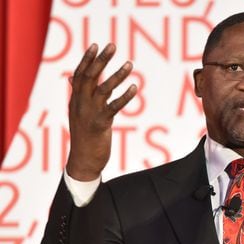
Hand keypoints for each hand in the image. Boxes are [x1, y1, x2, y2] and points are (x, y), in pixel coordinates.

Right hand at [66, 43, 136, 180]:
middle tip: (112, 45)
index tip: (96, 45)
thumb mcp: (78, 113)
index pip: (79, 74)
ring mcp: (89, 113)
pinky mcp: (100, 124)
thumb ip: (78, 94)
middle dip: (101, 60)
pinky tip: (135, 87)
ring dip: (117, 75)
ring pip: (103, 89)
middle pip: (89, 77)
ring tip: (130, 64)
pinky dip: (124, 96)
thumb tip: (72, 78)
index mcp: (75, 100)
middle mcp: (80, 104)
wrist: (83, 162)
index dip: (87, 60)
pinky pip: (113, 107)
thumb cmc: (84, 136)